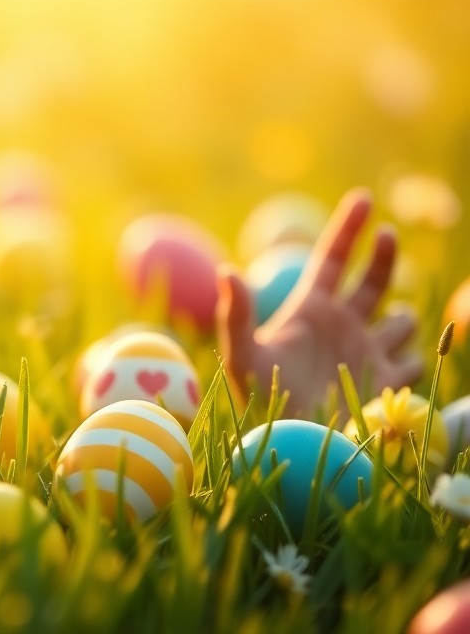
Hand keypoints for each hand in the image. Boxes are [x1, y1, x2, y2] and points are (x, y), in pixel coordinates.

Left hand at [216, 188, 422, 414]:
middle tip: (387, 236)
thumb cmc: (258, 397)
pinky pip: (414, 362)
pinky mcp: (387, 383)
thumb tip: (225, 270)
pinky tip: (398, 367)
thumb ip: (235, 314)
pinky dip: (414, 359)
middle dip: (384, 256)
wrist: (288, 440)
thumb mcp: (241, 354)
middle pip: (374, 281)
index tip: (365, 198)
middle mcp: (343, 325)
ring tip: (387, 331)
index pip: (333, 258)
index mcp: (311, 310)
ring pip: (402, 321)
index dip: (349, 228)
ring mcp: (367, 352)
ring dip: (403, 319)